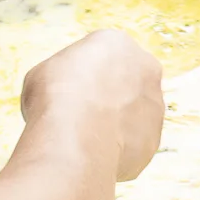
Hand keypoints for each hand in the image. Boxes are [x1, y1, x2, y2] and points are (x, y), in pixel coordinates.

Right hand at [20, 30, 165, 180]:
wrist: (74, 138)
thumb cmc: (54, 98)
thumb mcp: (44, 73)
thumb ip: (65, 78)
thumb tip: (65, 94)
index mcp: (117, 43)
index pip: (103, 57)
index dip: (84, 76)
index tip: (69, 92)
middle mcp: (146, 70)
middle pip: (126, 82)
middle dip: (109, 97)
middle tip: (82, 115)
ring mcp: (155, 106)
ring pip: (134, 115)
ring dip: (116, 125)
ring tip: (85, 139)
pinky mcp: (153, 140)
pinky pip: (134, 144)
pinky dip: (118, 150)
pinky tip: (94, 155)